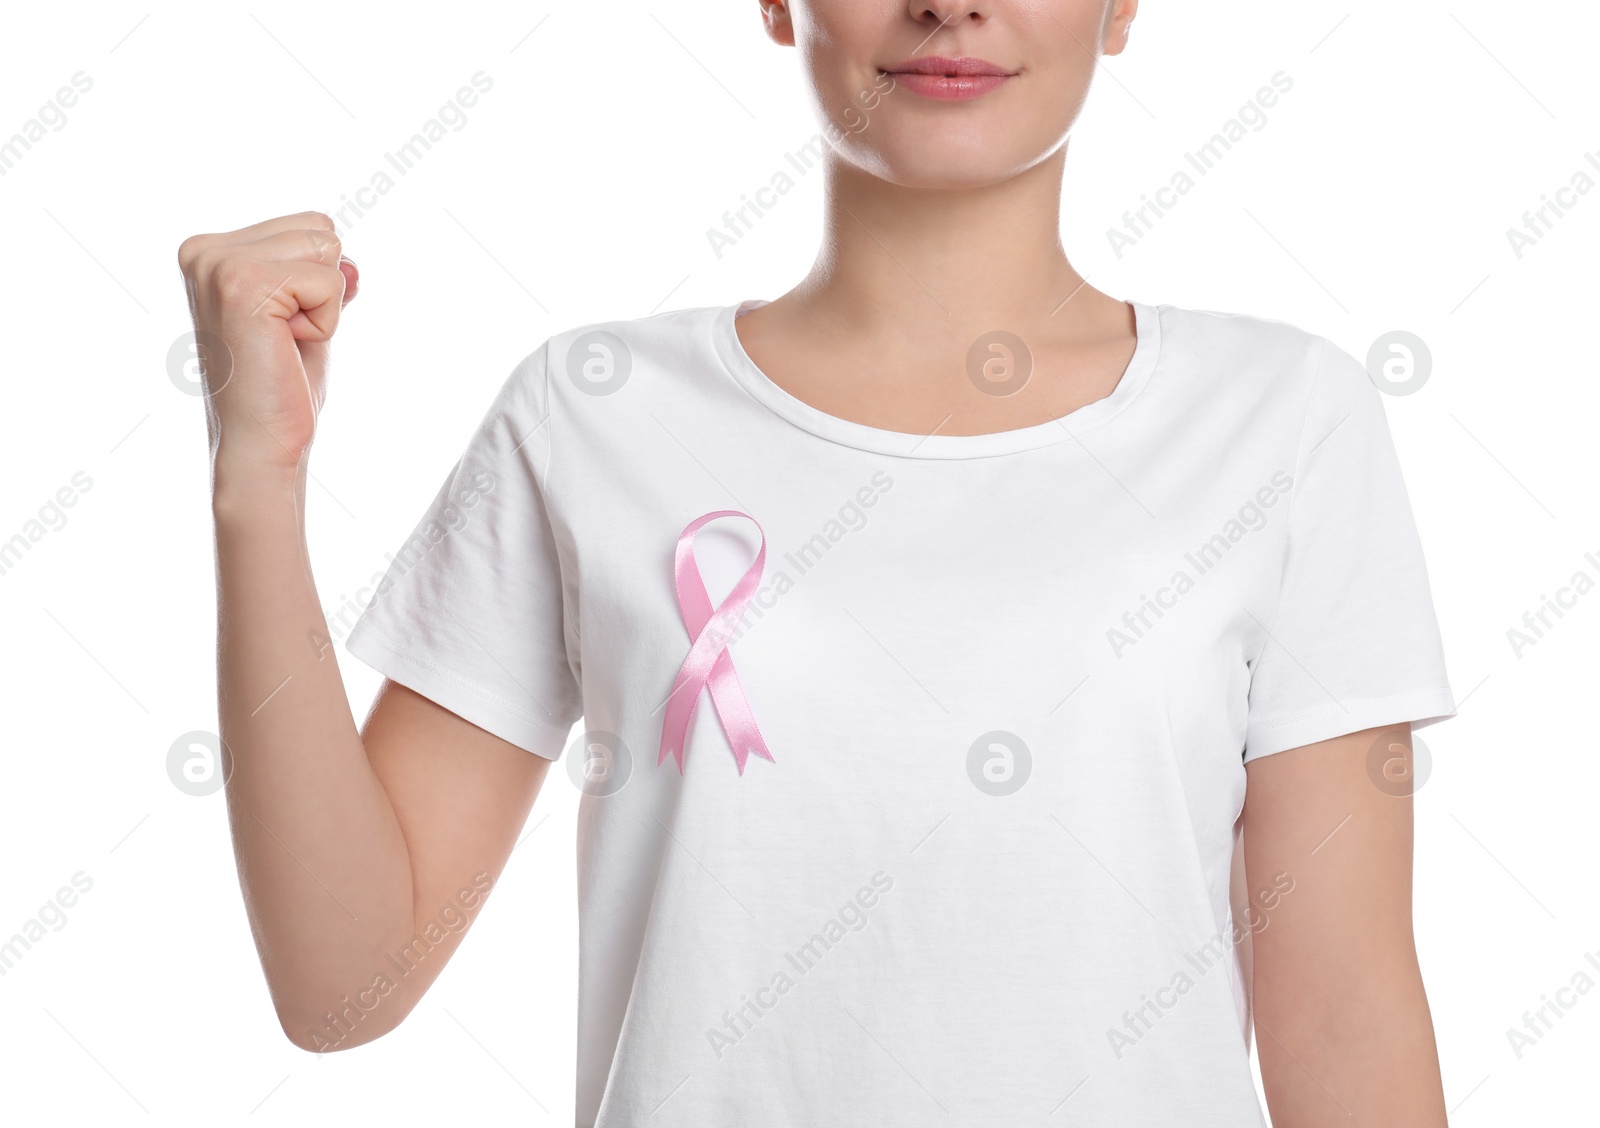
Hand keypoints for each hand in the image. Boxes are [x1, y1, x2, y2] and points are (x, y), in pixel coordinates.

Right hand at [177, 212, 358, 470]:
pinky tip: (285, 348)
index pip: (310, 224)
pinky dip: (325, 322)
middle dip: (323, 288)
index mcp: (210, 250)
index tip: (281, 326)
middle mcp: (205, 250)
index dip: (318, 282)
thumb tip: (350, 261)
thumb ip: (320, 276)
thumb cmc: (281, 387)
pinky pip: (329, 282)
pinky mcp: (242, 284)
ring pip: (327, 249)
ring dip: (324, 306)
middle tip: (284, 337)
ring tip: (283, 341)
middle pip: (320, 228)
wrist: (260, 443)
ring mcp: (218, 264)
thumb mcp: (304, 315)